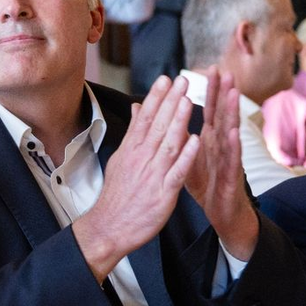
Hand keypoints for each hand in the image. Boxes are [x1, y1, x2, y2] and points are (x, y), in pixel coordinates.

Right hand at [73, 76, 199, 280]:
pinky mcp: (163, 193)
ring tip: (188, 101)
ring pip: (168, 144)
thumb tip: (137, 107)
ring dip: (178, 122)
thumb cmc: (117, 194)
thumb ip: (133, 132)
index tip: (166, 78)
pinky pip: (177, 172)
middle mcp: (142, 158)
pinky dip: (186, 156)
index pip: (145, 117)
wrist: (109, 227)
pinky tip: (195, 140)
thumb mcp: (121, 158)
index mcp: (132, 149)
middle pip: (158, 125)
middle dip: (171, 101)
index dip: (156, 97)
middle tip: (183, 80)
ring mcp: (153, 175)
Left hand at [184, 67, 258, 258]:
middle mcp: (222, 145)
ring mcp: (229, 160)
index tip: (209, 68)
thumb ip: (179, 135)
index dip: (210, 90)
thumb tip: (167, 115)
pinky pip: (232, 160)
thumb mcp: (189, 157)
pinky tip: (234, 133)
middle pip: (223, 115)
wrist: (223, 214)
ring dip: (232, 113)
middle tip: (226, 72)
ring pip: (231, 133)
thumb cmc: (207, 184)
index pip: (210, 109)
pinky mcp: (231, 178)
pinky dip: (233, 146)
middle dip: (224, 93)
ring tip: (233, 94)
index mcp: (210, 139)